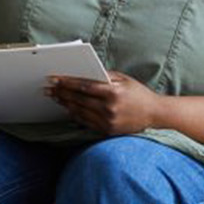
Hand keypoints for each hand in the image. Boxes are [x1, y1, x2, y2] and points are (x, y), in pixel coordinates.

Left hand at [46, 71, 160, 135]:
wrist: (154, 114)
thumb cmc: (138, 93)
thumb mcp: (123, 79)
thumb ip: (104, 76)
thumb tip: (83, 73)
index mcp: (113, 92)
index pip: (84, 86)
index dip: (67, 83)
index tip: (55, 79)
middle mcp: (109, 108)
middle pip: (78, 99)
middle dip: (62, 93)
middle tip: (49, 89)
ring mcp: (107, 121)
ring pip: (79, 112)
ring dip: (65, 104)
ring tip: (56, 98)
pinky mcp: (107, 130)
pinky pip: (86, 122)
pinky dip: (75, 115)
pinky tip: (68, 109)